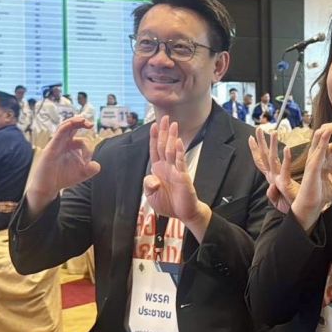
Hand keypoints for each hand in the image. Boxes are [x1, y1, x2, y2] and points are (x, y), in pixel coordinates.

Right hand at [25, 117, 101, 207]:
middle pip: (73, 127)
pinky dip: (65, 127)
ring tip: (83, 120)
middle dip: (82, 123)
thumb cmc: (64, 177)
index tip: (87, 161)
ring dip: (74, 121)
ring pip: (65, 127)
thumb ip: (92, 169)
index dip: (88, 149)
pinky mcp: (51, 147)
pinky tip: (71, 124)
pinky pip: (58, 134)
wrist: (48, 186)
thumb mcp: (83, 173)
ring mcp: (57, 144)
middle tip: (91, 124)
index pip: (83, 141)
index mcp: (72, 147)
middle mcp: (65, 143)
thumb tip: (97, 164)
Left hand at [143, 115, 209, 237]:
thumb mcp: (151, 195)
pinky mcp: (183, 176)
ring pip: (172, 151)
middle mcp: (167, 167)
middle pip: (164, 145)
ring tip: (173, 125)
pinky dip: (179, 152)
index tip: (154, 125)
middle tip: (166, 118)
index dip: (154, 138)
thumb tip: (152, 178)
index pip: (155, 150)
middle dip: (165, 131)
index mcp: (158, 169)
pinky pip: (180, 162)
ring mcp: (176, 170)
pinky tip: (178, 142)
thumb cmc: (168, 203)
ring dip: (172, 137)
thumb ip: (148, 185)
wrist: (182, 213)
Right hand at [248, 126, 300, 213]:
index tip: (251, 137)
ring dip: (272, 146)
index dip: (255, 150)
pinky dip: (285, 159)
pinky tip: (286, 148)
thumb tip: (269, 186)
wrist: (298, 215)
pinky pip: (284, 170)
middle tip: (258, 129)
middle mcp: (272, 178)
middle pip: (263, 158)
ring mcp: (277, 181)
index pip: (261, 161)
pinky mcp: (285, 184)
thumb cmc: (291, 204)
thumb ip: (273, 191)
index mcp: (271, 178)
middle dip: (259, 143)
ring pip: (272, 160)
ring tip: (273, 132)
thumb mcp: (280, 196)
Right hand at [291, 122, 331, 231]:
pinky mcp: (312, 165)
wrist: (315, 204)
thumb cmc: (326, 191)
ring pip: (319, 134)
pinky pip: (317, 149)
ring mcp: (314, 157)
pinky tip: (328, 132)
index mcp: (326, 155)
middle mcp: (319, 153)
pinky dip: (323, 139)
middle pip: (326, 131)